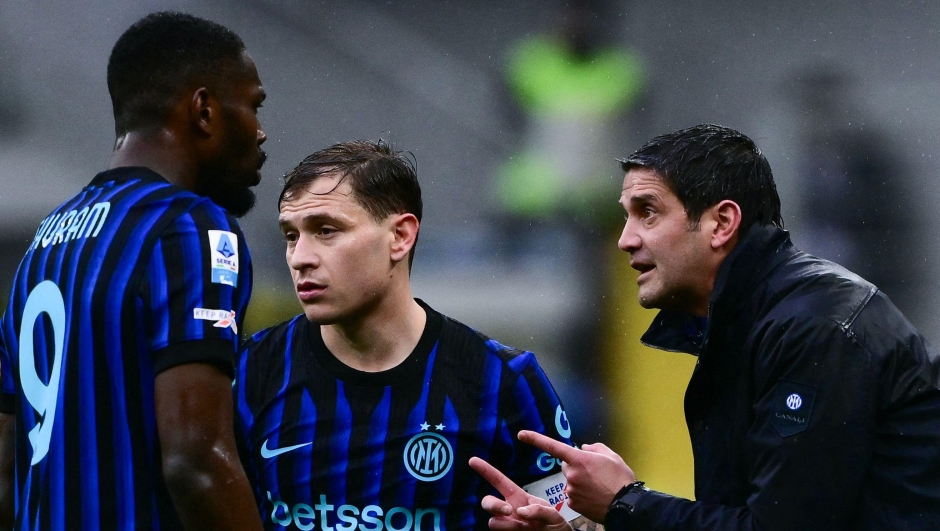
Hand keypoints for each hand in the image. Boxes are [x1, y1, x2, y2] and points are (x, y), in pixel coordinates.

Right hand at [469, 457, 571, 530]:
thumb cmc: (554, 526)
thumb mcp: (553, 515)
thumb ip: (539, 510)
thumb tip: (520, 511)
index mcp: (519, 498)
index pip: (500, 481)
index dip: (486, 470)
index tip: (473, 460)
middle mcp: (509, 510)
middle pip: (487, 502)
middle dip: (493, 504)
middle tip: (509, 510)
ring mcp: (507, 525)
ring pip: (493, 522)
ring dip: (506, 524)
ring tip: (524, 528)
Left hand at [518, 430, 635, 522]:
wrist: (626, 505)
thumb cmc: (620, 479)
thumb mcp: (611, 456)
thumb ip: (595, 448)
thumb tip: (585, 448)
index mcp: (579, 459)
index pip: (552, 446)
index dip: (535, 439)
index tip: (521, 434)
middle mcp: (571, 474)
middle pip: (567, 465)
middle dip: (576, 466)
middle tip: (594, 472)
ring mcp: (571, 490)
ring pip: (571, 481)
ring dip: (580, 481)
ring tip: (598, 485)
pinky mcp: (572, 503)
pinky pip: (573, 494)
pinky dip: (580, 494)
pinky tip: (594, 495)